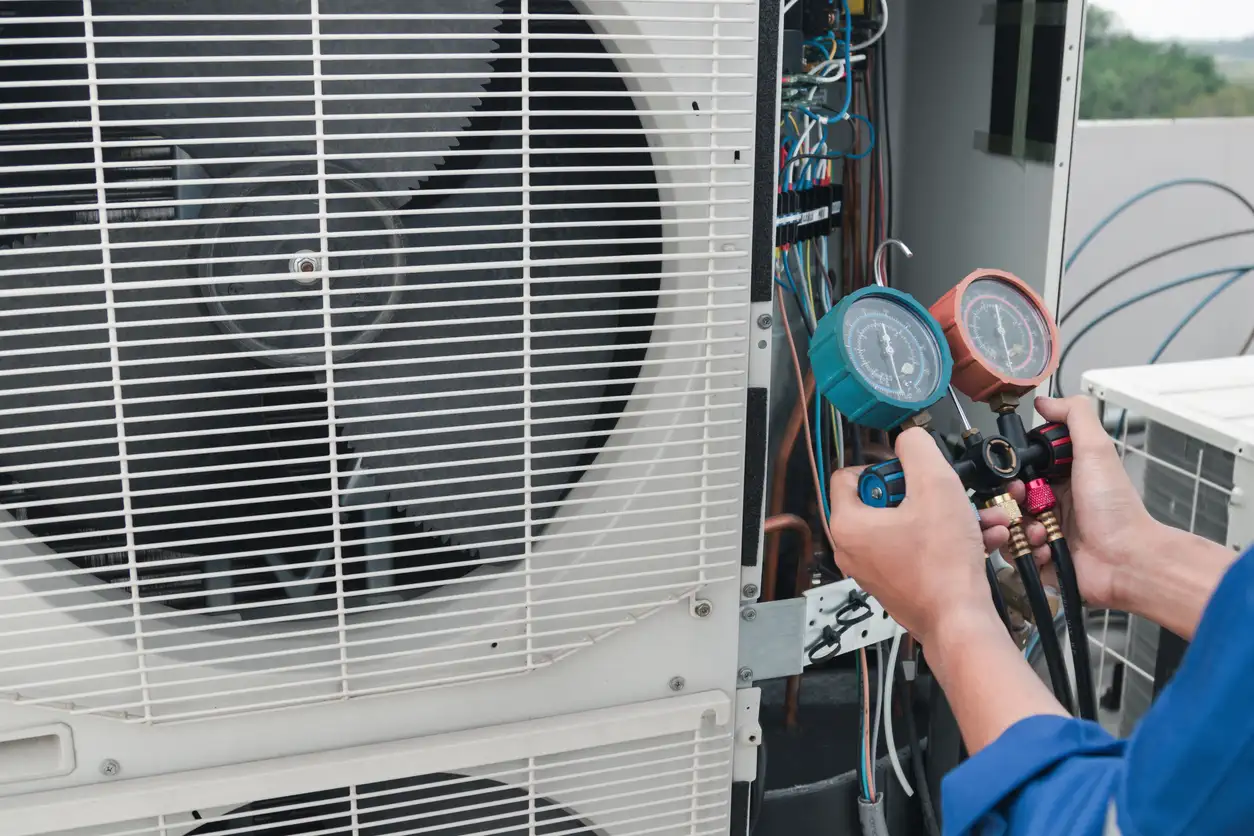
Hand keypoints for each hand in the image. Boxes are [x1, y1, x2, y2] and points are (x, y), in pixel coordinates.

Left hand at [828, 428, 998, 645]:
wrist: (960, 619)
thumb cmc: (943, 565)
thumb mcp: (935, 486)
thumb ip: (918, 451)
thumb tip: (909, 438)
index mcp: (848, 524)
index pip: (850, 475)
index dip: (884, 466)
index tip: (911, 472)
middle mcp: (853, 549)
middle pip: (884, 500)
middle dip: (925, 493)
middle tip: (947, 495)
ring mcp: (875, 569)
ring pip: (910, 526)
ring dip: (946, 515)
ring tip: (978, 517)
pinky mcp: (899, 583)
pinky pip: (920, 549)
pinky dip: (947, 541)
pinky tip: (981, 538)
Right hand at [1017, 395, 1161, 609]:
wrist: (1127, 560)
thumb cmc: (1116, 511)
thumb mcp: (1097, 451)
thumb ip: (1074, 417)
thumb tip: (1046, 401)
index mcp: (1062, 478)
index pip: (1020, 470)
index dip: (1011, 473)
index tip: (1015, 478)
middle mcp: (1053, 504)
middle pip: (1008, 499)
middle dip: (1009, 503)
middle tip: (1024, 505)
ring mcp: (1047, 533)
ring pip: (1008, 527)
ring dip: (1018, 529)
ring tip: (1040, 533)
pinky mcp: (1043, 559)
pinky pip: (1015, 555)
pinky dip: (1027, 552)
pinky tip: (1046, 550)